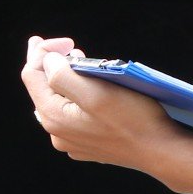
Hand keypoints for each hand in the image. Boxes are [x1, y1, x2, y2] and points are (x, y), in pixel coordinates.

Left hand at [22, 36, 173, 174]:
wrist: (160, 152)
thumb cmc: (133, 120)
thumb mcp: (97, 92)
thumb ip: (63, 75)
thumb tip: (47, 61)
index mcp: (54, 117)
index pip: (32, 75)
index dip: (44, 51)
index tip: (68, 41)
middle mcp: (56, 132)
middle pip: (42, 88)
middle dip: (53, 64)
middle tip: (70, 47)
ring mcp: (71, 140)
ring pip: (58, 101)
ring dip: (66, 79)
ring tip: (81, 63)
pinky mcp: (86, 144)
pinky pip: (72, 114)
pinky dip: (77, 96)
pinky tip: (91, 89)